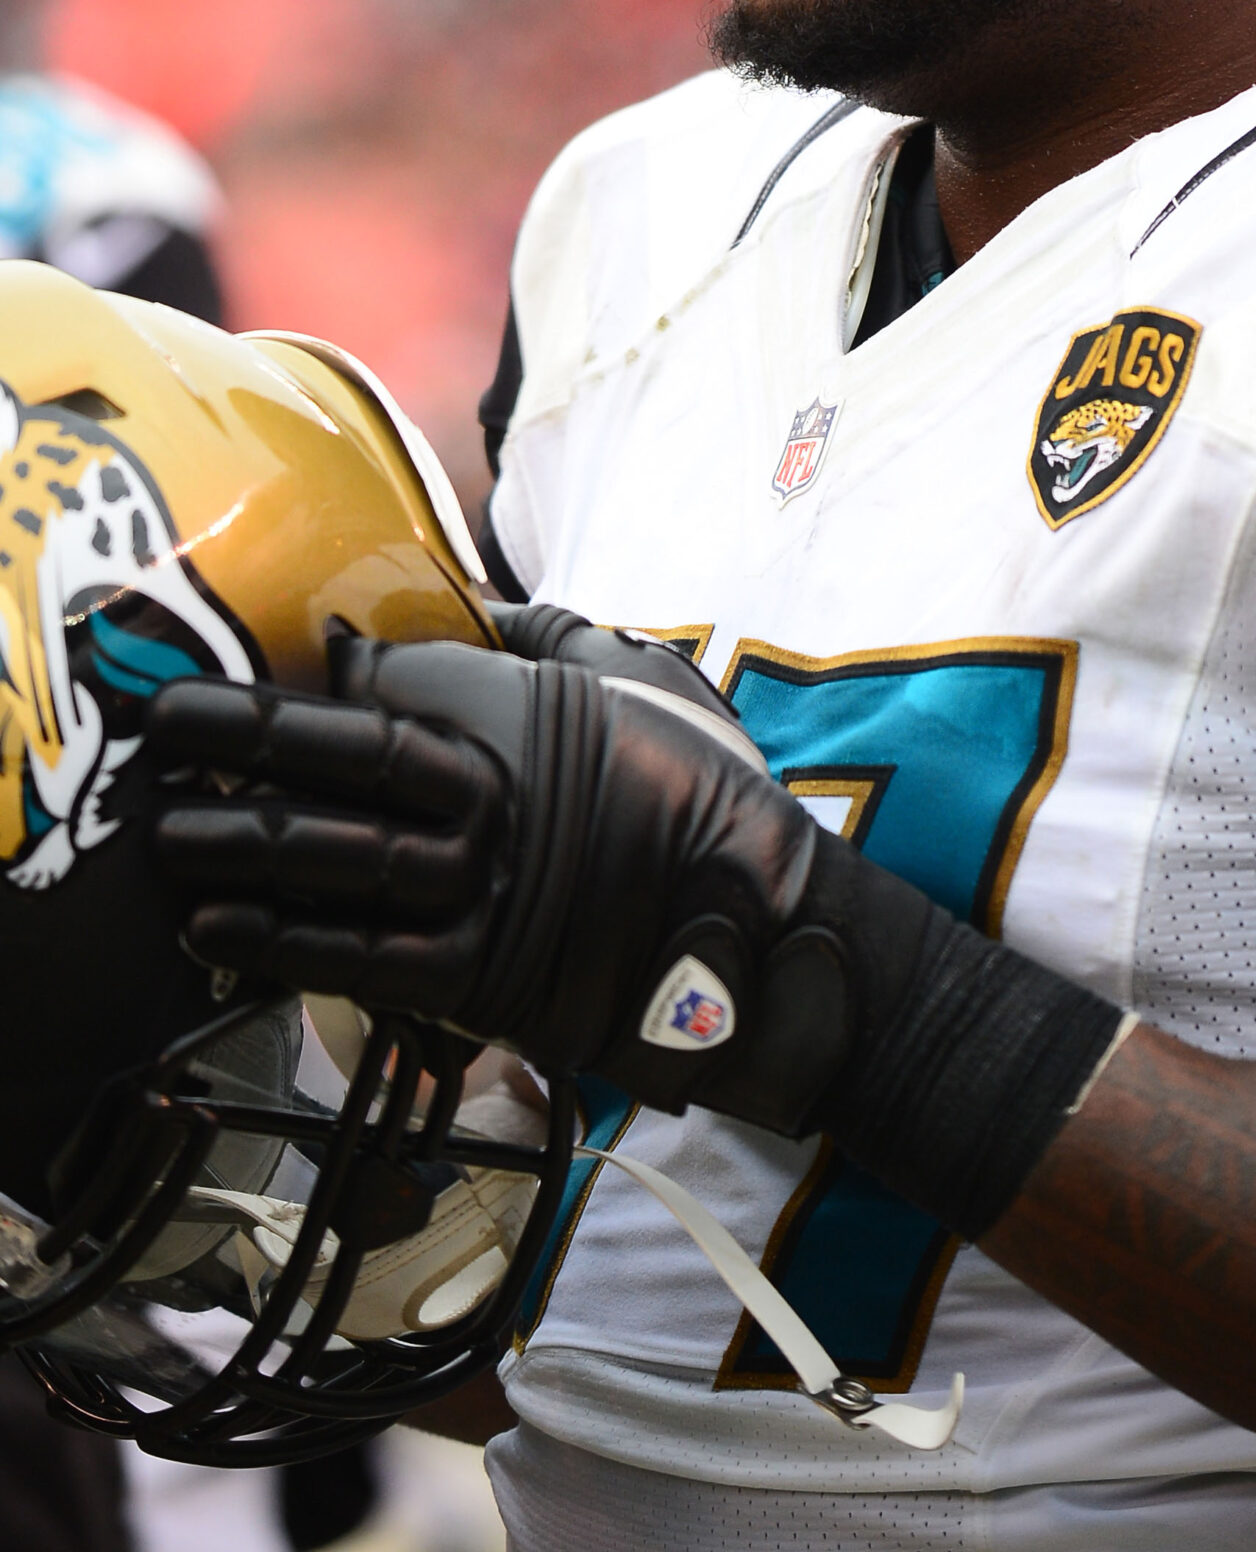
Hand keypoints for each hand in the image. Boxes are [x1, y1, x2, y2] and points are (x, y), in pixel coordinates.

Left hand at [151, 601, 1125, 1234]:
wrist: (766, 933)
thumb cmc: (711, 796)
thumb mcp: (649, 683)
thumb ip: (557, 638)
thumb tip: (478, 601)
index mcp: (536, 716)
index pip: (399, 685)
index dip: (321, 683)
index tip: (259, 677)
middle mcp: (501, 798)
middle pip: (347, 761)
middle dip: (246, 741)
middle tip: (163, 722)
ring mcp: (488, 892)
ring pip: (339, 860)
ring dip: (241, 844)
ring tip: (166, 834)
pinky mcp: (483, 979)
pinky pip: (360, 959)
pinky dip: (282, 942)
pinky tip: (220, 928)